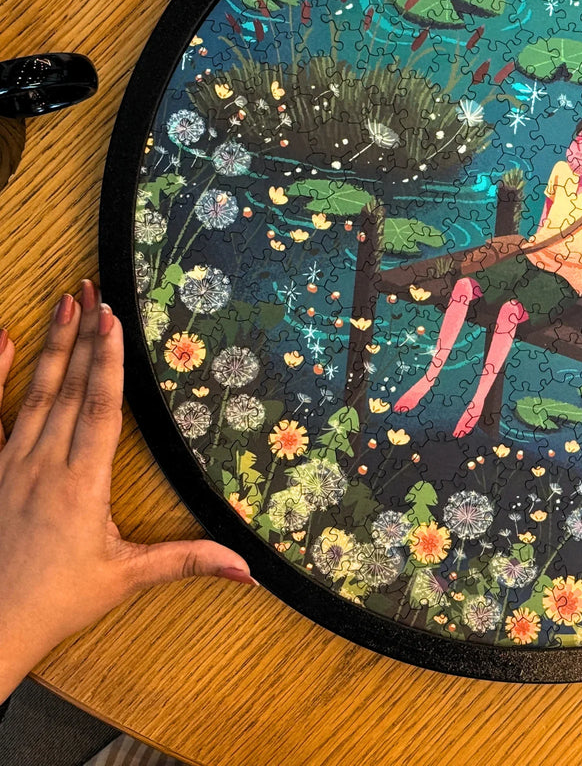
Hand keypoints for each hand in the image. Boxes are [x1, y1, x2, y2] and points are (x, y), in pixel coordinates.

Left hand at [0, 281, 253, 696]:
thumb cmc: (55, 602)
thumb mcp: (124, 579)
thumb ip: (186, 561)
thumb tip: (247, 567)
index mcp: (81, 483)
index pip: (100, 407)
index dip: (108, 361)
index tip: (114, 319)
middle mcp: (43, 464)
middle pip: (68, 387)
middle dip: (84, 336)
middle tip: (94, 290)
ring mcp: (9, 463)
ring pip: (34, 393)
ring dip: (52, 346)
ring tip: (65, 302)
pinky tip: (3, 339)